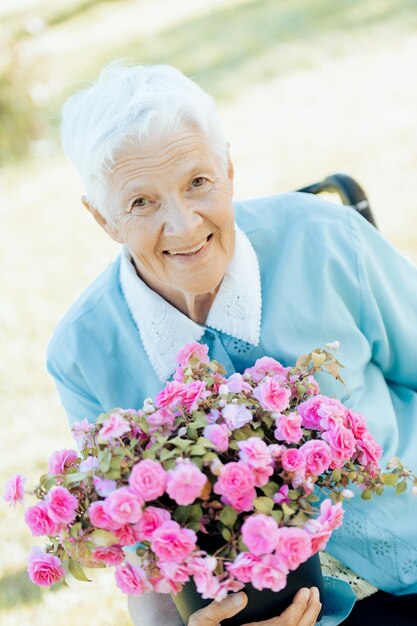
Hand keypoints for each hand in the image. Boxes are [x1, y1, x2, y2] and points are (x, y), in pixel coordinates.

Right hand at [188, 587, 321, 625]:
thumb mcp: (202, 621)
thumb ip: (220, 608)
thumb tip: (242, 595)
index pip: (284, 624)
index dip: (298, 608)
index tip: (306, 590)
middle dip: (309, 612)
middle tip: (316, 593)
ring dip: (308, 620)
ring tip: (314, 602)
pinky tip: (302, 617)